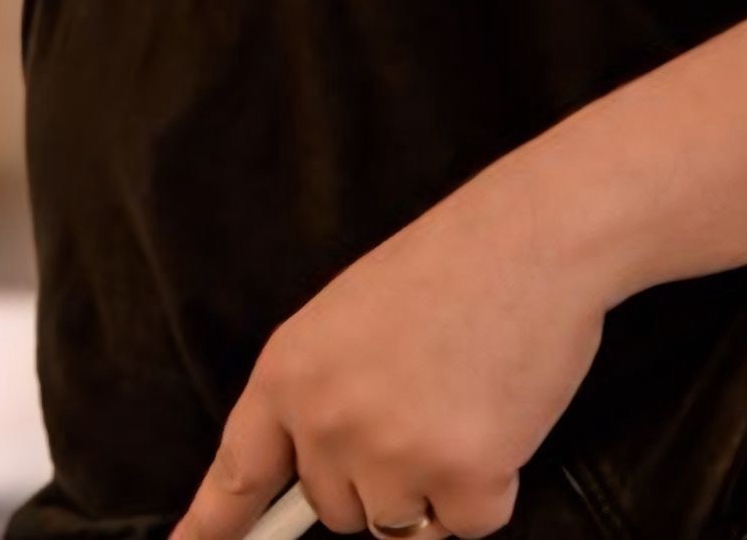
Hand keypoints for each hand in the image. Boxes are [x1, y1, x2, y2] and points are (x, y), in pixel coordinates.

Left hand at [173, 177, 613, 538]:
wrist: (534, 235)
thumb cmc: (453, 265)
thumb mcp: (348, 317)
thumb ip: (320, 393)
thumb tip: (320, 468)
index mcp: (290, 373)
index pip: (237, 473)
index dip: (211, 526)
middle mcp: (328, 422)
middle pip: (337, 510)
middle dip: (380, 475)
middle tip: (428, 398)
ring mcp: (393, 453)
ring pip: (400, 527)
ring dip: (436, 489)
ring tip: (466, 404)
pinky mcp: (463, 478)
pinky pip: (471, 525)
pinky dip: (493, 489)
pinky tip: (502, 418)